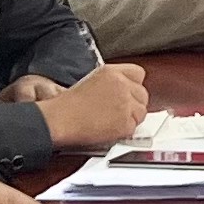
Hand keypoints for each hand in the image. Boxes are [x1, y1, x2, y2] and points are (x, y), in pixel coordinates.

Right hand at [26, 60, 148, 149]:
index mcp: (111, 72)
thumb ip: (111, 83)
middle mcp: (121, 85)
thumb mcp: (90, 82)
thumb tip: (122, 91)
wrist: (60, 120)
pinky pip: (133, 128)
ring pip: (141, 112)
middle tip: (119, 112)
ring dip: (131, 118)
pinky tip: (109, 130)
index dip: (134, 86)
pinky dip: (124, 132)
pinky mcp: (125, 123)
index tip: (129, 94)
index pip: (138, 73)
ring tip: (112, 122)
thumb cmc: (67, 106)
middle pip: (143, 94)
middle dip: (134, 104)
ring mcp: (125, 103)